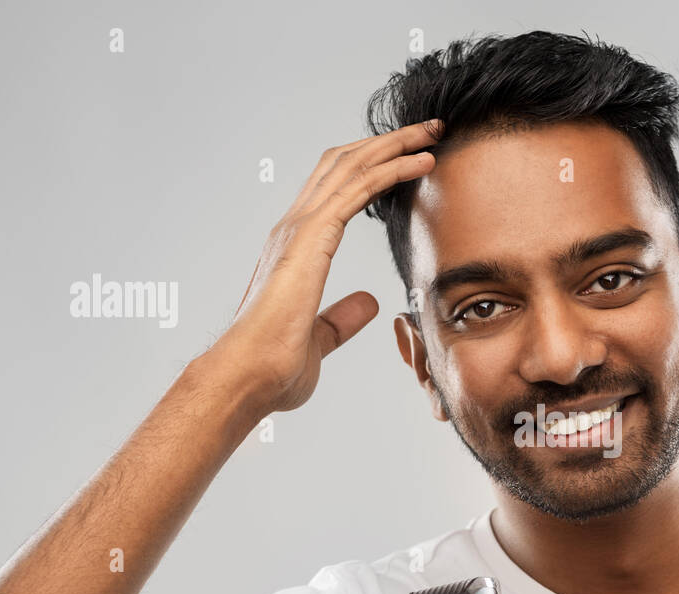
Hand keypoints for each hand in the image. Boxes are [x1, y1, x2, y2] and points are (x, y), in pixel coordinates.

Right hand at [205, 118, 444, 414]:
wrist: (248, 377)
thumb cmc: (274, 367)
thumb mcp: (320, 339)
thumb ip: (342, 318)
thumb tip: (367, 303)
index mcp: (296, 249)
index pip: (335, 191)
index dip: (371, 169)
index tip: (407, 160)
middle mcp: (293, 229)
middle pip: (343, 165)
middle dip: (386, 143)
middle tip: (426, 131)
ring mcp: (299, 229)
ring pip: (352, 166)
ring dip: (395, 145)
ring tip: (431, 132)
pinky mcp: (311, 238)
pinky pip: (359, 189)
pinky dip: (393, 169)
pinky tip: (422, 162)